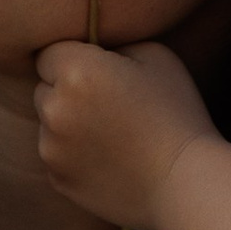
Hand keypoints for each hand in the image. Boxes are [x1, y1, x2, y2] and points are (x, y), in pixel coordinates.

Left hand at [31, 41, 214, 229]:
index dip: (75, 60)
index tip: (101, 73)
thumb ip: (112, 46)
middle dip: (66, 92)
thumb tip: (91, 51)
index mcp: (76, 72)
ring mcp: (52, 149)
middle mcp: (54, 109)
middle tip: (110, 107)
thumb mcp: (155, 56)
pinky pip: (57, 157)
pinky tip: (111, 161)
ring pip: (49, 126)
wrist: (186, 184)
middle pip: (44, 90)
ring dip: (69, 126)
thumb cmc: (177, 114)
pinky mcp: (58, 180)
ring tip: (114, 137)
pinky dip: (75, 157)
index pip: (49, 53)